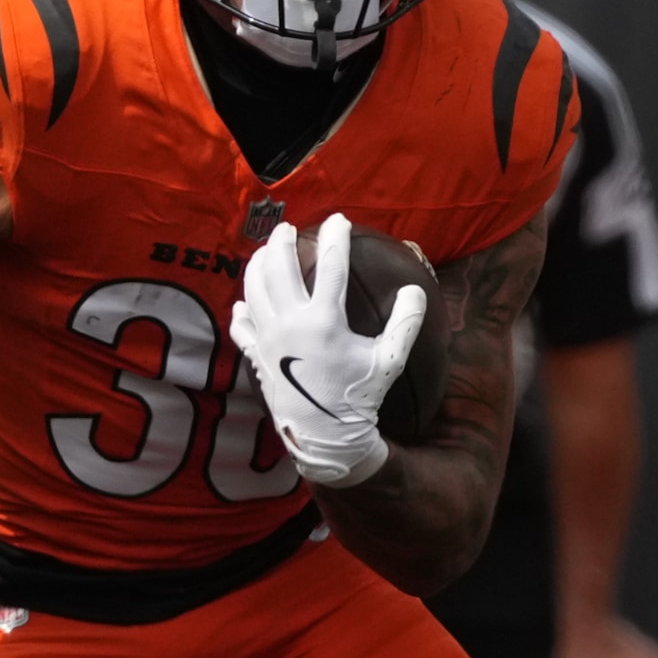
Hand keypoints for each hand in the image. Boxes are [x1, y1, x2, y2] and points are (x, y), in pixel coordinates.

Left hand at [230, 213, 425, 487]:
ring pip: (254, 290)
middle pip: (279, 269)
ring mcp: (269, 340)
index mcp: (324, 322)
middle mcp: (291, 325)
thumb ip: (405, 323)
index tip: (339, 220)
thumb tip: (415, 290)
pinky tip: (244, 302)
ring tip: (264, 252)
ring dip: (257, 266)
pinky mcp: (257, 357)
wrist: (325, 437)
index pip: (331, 267)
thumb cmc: (359, 397)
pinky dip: (242, 310)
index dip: (336, 238)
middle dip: (281, 242)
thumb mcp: (389, 361)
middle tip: (287, 228)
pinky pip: (242, 326)